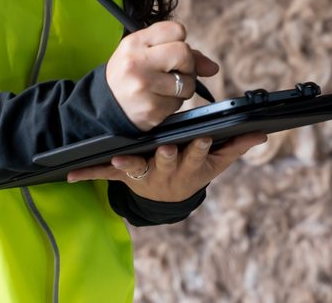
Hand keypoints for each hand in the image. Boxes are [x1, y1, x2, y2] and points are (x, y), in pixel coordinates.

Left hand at [65, 133, 266, 201]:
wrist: (166, 198)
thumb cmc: (192, 170)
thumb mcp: (215, 163)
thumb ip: (236, 147)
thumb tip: (260, 133)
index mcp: (189, 166)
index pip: (196, 154)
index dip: (198, 147)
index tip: (203, 136)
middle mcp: (166, 172)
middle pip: (167, 161)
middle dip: (168, 155)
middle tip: (167, 146)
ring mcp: (144, 174)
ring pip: (137, 167)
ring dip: (130, 163)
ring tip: (123, 158)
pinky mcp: (124, 174)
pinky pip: (105, 173)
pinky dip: (88, 173)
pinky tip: (71, 174)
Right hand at [105, 21, 220, 130]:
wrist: (104, 104)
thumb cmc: (130, 74)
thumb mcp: (145, 53)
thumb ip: (180, 52)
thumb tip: (213, 67)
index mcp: (135, 42)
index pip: (176, 29)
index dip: (180, 41)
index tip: (170, 51)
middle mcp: (137, 62)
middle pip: (184, 53)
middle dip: (187, 66)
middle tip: (174, 72)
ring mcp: (144, 87)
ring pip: (187, 83)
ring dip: (182, 88)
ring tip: (163, 88)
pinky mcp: (151, 109)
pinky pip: (178, 104)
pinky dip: (173, 104)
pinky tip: (157, 101)